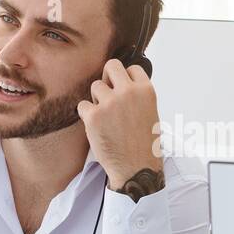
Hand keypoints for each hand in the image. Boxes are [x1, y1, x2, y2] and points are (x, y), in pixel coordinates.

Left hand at [75, 60, 162, 189]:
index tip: (123, 91)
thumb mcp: (150, 113)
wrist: (136, 168)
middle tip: (108, 94)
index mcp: (146, 91)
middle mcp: (128, 92)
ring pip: (95, 86)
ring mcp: (110, 103)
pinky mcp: (93, 116)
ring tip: (106, 118)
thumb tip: (119, 83)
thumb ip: (137, 95)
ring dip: (97, 99)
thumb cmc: (144, 144)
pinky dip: (86, 115)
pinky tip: (97, 127)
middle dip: (108, 78)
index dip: (125, 79)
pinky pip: (82, 105)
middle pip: (111, 66)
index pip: (132, 68)